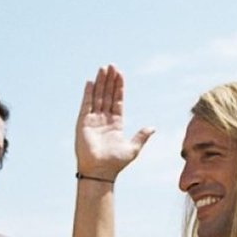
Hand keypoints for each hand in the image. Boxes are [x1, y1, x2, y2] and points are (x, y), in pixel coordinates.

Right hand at [75, 64, 154, 179]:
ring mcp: (93, 120)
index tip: (120, 74)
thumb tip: (152, 128)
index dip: (119, 88)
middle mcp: (103, 120)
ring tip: (103, 68)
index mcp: (115, 124)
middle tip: (112, 65)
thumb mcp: (133, 148)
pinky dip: (88, 93)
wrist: (100, 171)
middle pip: (107, 95)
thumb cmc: (116, 163)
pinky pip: (86, 105)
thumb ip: (141, 136)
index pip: (117, 101)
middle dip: (109, 81)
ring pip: (97, 97)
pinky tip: (91, 82)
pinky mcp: (83, 123)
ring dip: (100, 83)